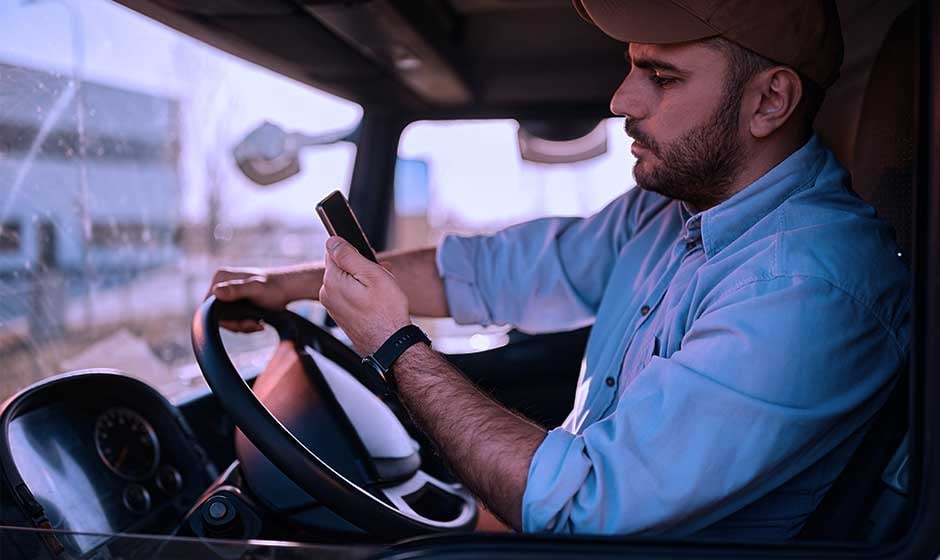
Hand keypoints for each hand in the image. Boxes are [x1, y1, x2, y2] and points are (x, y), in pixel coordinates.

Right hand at [208, 268, 292, 331]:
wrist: (288, 289)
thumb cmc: (274, 287)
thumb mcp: (256, 289)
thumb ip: (237, 290)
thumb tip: (215, 292)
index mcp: (220, 277)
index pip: (208, 305)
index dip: (223, 319)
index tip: (244, 324)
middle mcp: (221, 284)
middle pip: (216, 314)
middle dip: (236, 324)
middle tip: (254, 325)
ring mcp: (227, 293)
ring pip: (225, 319)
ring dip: (242, 326)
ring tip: (259, 324)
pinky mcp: (235, 302)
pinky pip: (232, 319)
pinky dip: (244, 325)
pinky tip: (258, 323)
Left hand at [319, 236, 410, 354]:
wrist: (390, 344)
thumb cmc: (386, 312)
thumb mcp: (372, 275)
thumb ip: (349, 255)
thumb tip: (332, 241)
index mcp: (332, 281)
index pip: (334, 250)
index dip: (355, 252)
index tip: (369, 262)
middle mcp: (327, 293)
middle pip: (341, 266)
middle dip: (361, 267)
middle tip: (381, 277)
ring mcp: (332, 306)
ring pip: (347, 280)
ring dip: (363, 280)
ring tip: (382, 292)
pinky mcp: (340, 314)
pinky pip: (349, 294)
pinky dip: (362, 293)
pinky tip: (377, 301)